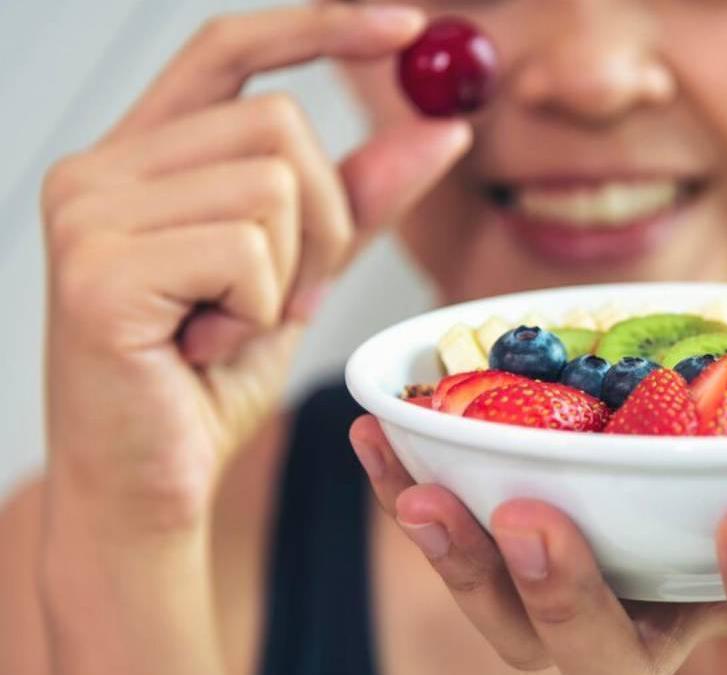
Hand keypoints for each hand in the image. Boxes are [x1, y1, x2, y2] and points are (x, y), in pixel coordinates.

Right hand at [41, 4, 469, 533]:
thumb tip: (441, 129)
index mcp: (137, 158)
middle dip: (328, 219)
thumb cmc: (210, 382)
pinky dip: (261, 308)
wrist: (150, 487)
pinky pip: (247, 249)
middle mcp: (97, 170)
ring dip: (295, 271)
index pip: (229, 51)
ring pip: (273, 184)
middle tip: (292, 294)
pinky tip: (208, 347)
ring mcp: (87, 214)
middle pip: (278, 123)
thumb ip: (361, 199)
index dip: (319, 27)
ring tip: (239, 324)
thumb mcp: (302, 274)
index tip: (407, 26)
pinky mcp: (98, 271)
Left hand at [351, 415, 726, 672]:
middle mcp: (665, 649)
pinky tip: (378, 437)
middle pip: (611, 663)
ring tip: (422, 491)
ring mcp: (586, 630)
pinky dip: (419, 498)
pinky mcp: (522, 593)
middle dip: (574, 601)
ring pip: (517, 635)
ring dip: (463, 563)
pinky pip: (463, 560)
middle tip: (535, 522)